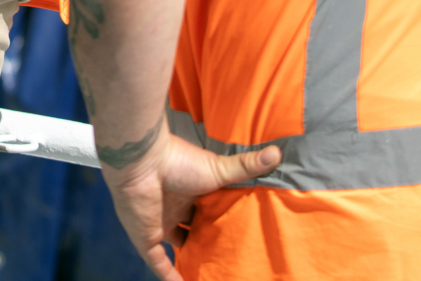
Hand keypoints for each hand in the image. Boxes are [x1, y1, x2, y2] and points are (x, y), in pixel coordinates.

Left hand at [101, 130, 280, 280]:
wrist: (142, 163)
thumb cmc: (179, 162)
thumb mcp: (219, 170)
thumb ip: (246, 166)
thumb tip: (277, 153)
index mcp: (189, 191)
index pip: (206, 211)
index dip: (220, 222)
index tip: (239, 234)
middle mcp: (173, 207)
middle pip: (193, 229)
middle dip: (207, 241)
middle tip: (229, 256)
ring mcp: (159, 223)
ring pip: (178, 246)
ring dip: (191, 258)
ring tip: (212, 272)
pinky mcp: (146, 238)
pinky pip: (158, 263)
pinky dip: (170, 277)